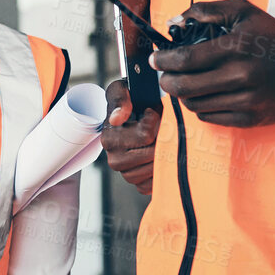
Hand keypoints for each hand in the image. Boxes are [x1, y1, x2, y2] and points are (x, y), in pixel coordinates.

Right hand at [100, 79, 160, 194]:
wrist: (134, 116)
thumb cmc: (130, 101)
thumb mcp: (121, 90)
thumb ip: (120, 99)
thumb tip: (117, 118)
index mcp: (109, 138)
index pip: (146, 135)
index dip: (157, 121)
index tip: (153, 112)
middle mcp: (114, 159)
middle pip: (153, 154)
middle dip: (163, 138)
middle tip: (162, 126)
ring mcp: (126, 173)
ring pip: (155, 170)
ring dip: (165, 153)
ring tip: (162, 139)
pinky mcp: (138, 184)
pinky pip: (155, 183)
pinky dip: (162, 172)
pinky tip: (161, 156)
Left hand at [153, 0, 274, 127]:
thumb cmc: (271, 35)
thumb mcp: (242, 11)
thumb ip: (205, 11)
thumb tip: (173, 22)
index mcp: (236, 48)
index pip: (185, 59)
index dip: (163, 60)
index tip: (156, 59)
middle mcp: (240, 76)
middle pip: (185, 86)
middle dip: (166, 81)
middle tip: (164, 74)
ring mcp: (246, 100)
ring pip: (195, 104)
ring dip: (183, 94)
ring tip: (184, 83)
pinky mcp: (250, 117)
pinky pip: (211, 117)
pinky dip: (200, 107)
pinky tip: (204, 94)